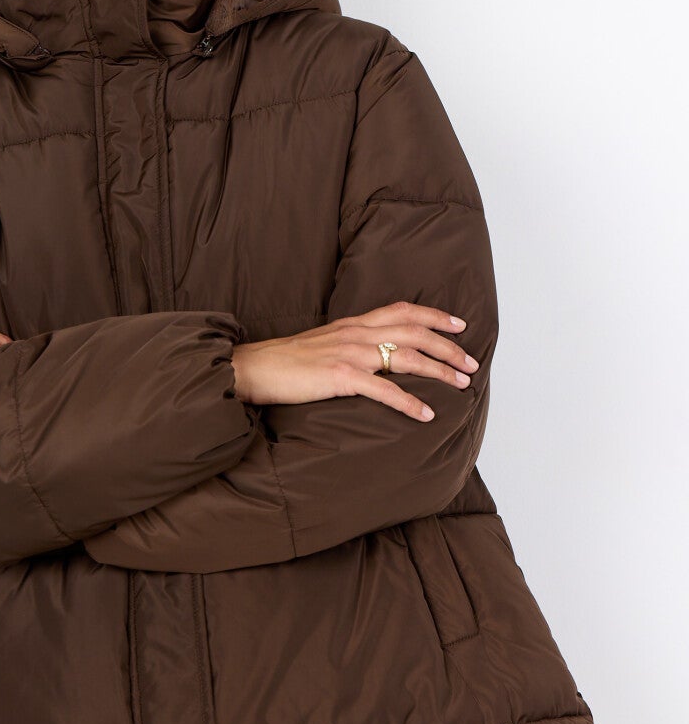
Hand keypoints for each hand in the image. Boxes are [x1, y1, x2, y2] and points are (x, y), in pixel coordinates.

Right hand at [231, 301, 478, 423]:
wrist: (252, 368)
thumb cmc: (284, 362)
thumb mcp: (323, 344)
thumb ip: (350, 345)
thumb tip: (374, 356)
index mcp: (353, 324)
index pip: (403, 310)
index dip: (434, 315)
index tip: (459, 325)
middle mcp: (356, 333)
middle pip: (414, 331)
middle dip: (448, 347)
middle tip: (471, 363)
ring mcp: (349, 353)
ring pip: (407, 356)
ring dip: (439, 371)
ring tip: (461, 385)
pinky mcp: (340, 376)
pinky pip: (385, 390)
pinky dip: (410, 402)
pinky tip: (426, 414)